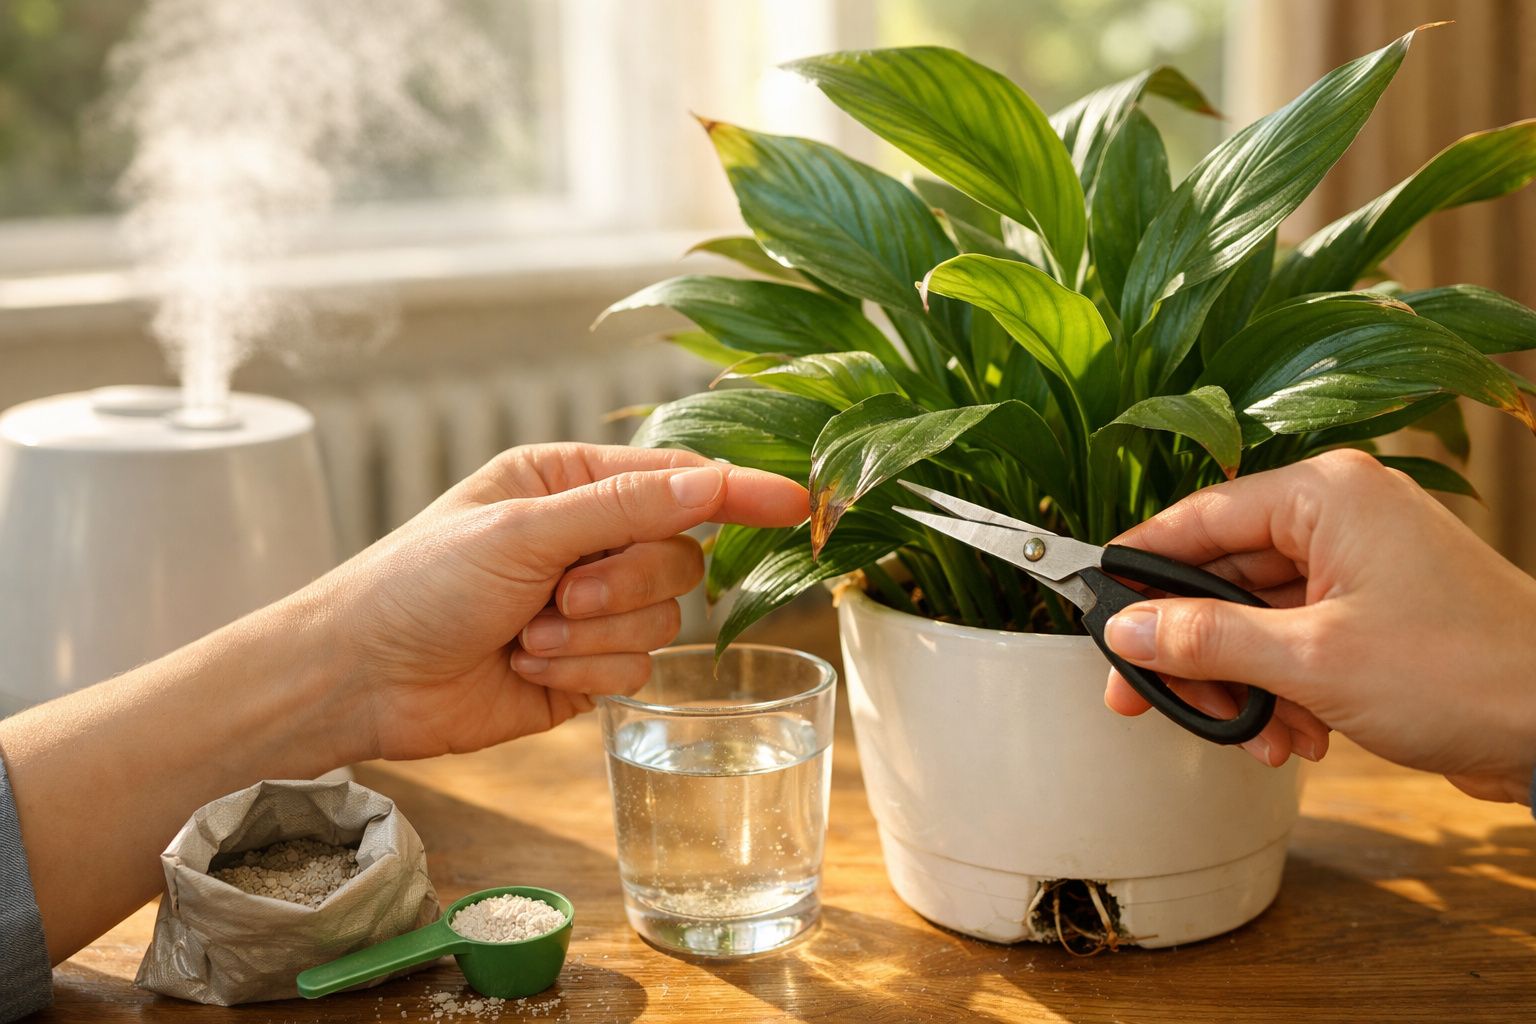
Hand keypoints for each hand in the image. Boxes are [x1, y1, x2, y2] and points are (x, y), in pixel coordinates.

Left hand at [305, 443, 807, 760]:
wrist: (362, 679)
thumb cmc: (419, 583)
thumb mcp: (523, 530)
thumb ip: (626, 508)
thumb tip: (712, 483)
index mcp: (570, 482)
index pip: (677, 480)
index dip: (737, 492)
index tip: (797, 501)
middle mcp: (588, 540)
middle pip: (679, 558)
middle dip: (623, 584)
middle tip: (559, 594)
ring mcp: (589, 609)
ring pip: (662, 622)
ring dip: (594, 635)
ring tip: (527, 633)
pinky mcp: (585, 669)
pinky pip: (635, 673)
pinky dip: (583, 673)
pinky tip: (524, 666)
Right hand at [1099, 449, 1535, 802]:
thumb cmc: (1464, 674)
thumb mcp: (1313, 661)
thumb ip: (1207, 640)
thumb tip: (1126, 629)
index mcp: (1326, 496)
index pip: (1198, 518)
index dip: (1140, 571)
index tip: (1096, 612)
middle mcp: (1339, 519)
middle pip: (1220, 576)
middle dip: (1194, 652)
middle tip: (1146, 701)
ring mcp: (1358, 568)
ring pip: (1253, 620)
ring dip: (1243, 685)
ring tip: (1259, 737)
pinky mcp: (1372, 615)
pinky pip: (1292, 644)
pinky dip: (1284, 692)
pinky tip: (1299, 737)